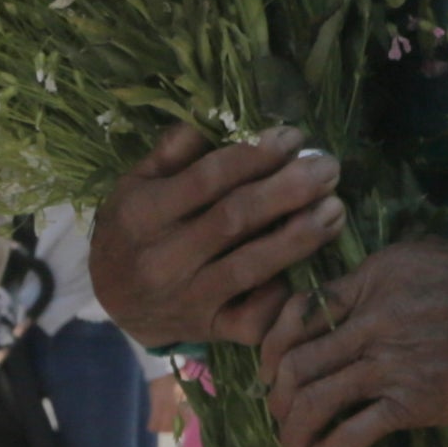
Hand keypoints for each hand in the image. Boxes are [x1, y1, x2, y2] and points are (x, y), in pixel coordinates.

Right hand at [95, 125, 343, 354]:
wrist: (112, 300)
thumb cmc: (134, 229)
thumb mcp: (137, 183)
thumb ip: (172, 152)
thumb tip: (209, 116)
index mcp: (144, 214)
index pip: (207, 180)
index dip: (255, 156)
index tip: (294, 137)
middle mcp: (164, 259)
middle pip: (236, 220)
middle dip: (289, 190)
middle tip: (329, 167)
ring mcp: (188, 299)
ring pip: (252, 266)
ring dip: (301, 237)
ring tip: (336, 209)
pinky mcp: (210, 330)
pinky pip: (254, 318)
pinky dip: (283, 297)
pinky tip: (310, 271)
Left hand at [258, 237, 447, 446]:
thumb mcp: (432, 257)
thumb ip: (384, 280)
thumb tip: (350, 304)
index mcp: (376, 276)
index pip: (300, 311)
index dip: (274, 345)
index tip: (275, 368)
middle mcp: (375, 317)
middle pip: (295, 360)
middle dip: (277, 394)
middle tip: (280, 412)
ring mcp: (394, 362)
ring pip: (313, 399)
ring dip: (291, 430)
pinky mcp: (416, 402)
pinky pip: (353, 434)